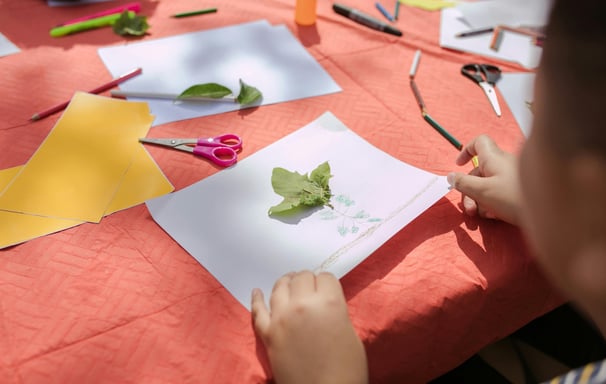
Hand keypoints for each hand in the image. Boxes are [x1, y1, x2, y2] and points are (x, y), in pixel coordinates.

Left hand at [251, 271, 367, 383]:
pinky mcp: (268, 334)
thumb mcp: (351, 334)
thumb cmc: (347, 370)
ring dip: (287, 283)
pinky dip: (257, 299)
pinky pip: (258, 310)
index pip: (326, 277)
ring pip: (280, 287)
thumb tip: (325, 306)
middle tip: (311, 289)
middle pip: (302, 277)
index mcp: (329, 303)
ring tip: (289, 284)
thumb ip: (336, 313)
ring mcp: (281, 318)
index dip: (328, 284)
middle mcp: (302, 304)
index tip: (328, 290)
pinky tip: (257, 292)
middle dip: (308, 281)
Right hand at [447, 135, 521, 225]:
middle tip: (469, 210)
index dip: (466, 151)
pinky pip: (500, 193)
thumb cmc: (512, 197)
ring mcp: (512, 177)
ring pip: (488, 185)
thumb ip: (463, 183)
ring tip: (483, 216)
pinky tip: (495, 216)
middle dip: (469, 190)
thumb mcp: (482, 191)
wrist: (549, 213)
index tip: (459, 166)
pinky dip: (493, 203)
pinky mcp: (518, 191)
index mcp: (493, 158)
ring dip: (479, 200)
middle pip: (478, 171)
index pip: (479, 142)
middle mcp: (502, 164)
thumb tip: (451, 176)